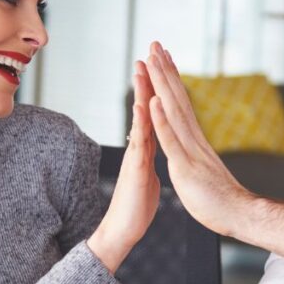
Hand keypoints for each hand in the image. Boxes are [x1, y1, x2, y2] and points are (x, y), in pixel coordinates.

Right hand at [88, 62, 159, 272]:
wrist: (123, 231)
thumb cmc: (136, 206)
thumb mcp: (147, 177)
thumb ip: (147, 159)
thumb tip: (149, 150)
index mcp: (147, 148)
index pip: (154, 112)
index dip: (157, 89)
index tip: (160, 66)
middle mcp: (140, 146)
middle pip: (145, 107)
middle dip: (147, 79)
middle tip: (148, 52)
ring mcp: (136, 155)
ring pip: (139, 118)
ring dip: (140, 92)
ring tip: (141, 68)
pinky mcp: (135, 168)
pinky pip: (139, 141)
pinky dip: (141, 122)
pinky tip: (141, 105)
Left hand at [144, 41, 253, 236]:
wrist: (239, 214)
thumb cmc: (220, 198)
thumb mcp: (202, 169)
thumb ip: (195, 153)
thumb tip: (192, 144)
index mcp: (194, 140)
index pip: (180, 103)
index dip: (170, 79)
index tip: (163, 57)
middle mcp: (193, 138)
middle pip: (176, 98)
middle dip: (164, 70)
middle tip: (155, 43)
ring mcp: (190, 150)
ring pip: (173, 111)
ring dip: (161, 85)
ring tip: (153, 60)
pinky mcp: (185, 166)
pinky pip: (171, 140)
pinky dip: (161, 120)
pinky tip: (153, 101)